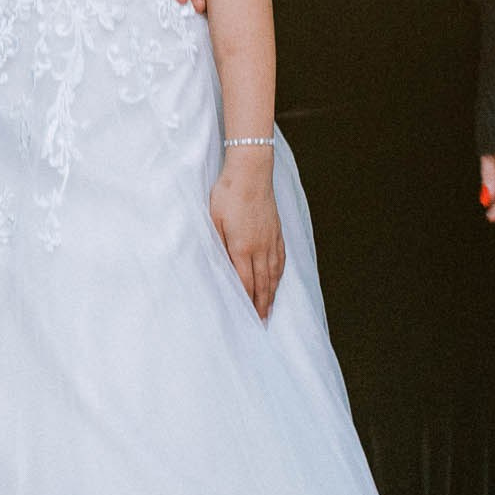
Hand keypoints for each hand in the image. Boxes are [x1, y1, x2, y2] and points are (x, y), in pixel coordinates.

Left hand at [209, 148, 283, 319]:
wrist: (251, 172)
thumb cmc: (227, 194)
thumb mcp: (214, 221)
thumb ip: (218, 246)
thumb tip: (221, 267)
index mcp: (242, 248)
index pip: (245, 283)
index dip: (247, 302)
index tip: (248, 317)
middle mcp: (260, 248)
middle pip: (262, 284)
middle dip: (261, 305)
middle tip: (261, 322)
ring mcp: (271, 240)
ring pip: (273, 274)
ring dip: (271, 294)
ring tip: (269, 308)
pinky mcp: (277, 231)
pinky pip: (280, 259)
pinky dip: (279, 274)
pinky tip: (277, 280)